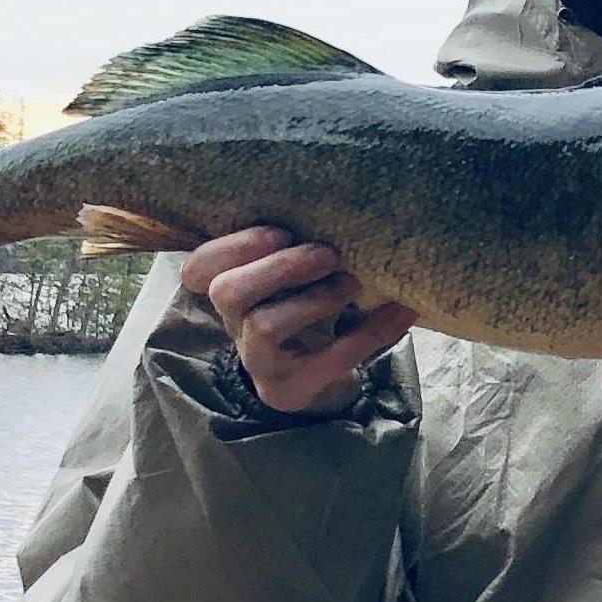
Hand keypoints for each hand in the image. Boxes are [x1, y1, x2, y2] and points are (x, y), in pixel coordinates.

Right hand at [182, 228, 415, 415]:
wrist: (320, 380)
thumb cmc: (307, 312)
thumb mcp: (298, 282)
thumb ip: (306, 251)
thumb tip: (359, 213)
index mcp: (234, 292)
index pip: (200, 268)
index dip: (231, 246)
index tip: (280, 230)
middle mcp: (236, 325)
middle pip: (228, 291)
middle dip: (277, 267)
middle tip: (328, 253)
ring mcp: (259, 361)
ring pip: (265, 326)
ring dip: (314, 300)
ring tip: (353, 283)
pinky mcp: (292, 388)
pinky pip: (326, 361)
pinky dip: (368, 334)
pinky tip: (401, 312)